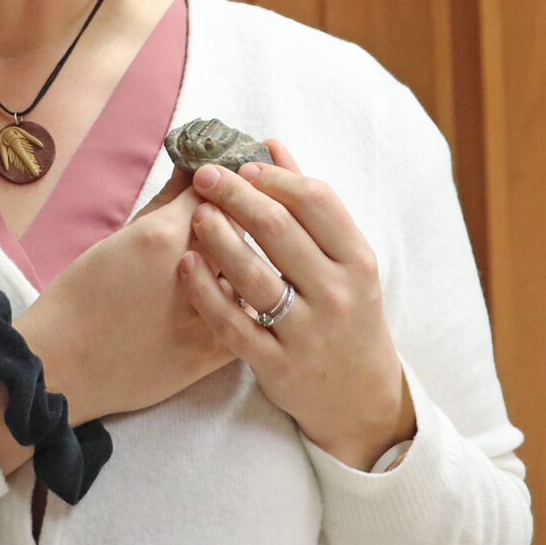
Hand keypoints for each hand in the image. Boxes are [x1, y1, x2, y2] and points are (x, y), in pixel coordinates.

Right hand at [13, 169, 234, 424]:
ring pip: (253, 273)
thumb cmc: (81, 296)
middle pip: (243, 228)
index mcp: (163, 234)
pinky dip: (246, 305)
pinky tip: (233, 301)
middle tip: (233, 220)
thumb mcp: (118, 238)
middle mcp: (192, 268)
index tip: (225, 185)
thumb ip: (165, 202)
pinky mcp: (214, 352)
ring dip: (247, 265)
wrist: (63, 364)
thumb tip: (194, 170)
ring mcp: (207, 313)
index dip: (225, 186)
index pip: (219, 191)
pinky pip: (250, 316)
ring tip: (233, 265)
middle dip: (241, 220)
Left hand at [179, 141, 414, 470]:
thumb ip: (307, 203)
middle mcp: (337, 294)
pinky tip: (185, 266)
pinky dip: (207, 293)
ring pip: (255, 277)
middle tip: (205, 174)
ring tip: (195, 213)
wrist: (361, 399)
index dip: (274, 177)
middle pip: (280, 231)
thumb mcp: (343, 259)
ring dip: (220, 239)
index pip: (316, 201)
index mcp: (356, 260)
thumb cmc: (346, 312)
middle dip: (237, 195)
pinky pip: (234, 325)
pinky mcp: (278, 366)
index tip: (241, 164)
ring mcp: (308, 333)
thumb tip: (271, 145)